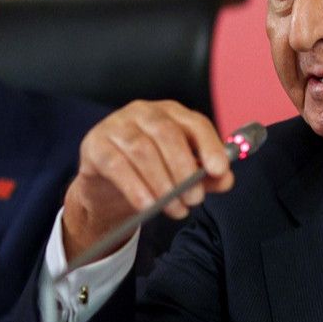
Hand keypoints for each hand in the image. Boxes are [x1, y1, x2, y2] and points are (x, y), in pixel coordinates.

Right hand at [61, 100, 233, 263]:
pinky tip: (148, 206)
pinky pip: (116, 164)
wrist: (108, 189)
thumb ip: (206, 176)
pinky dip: (135, 187)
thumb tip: (227, 179)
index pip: (195, 123)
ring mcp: (116, 125)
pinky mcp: (95, 144)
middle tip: (195, 199)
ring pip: (142, 150)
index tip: (220, 170)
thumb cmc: (150, 175)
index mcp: (171, 113)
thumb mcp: (182, 175)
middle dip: (184, 169)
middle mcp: (143, 112)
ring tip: (174, 209)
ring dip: (162, 183)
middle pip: (167, 133)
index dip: (210, 146)